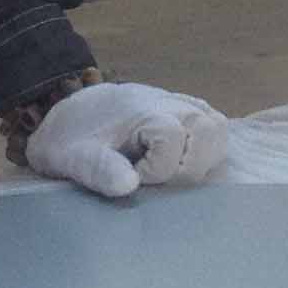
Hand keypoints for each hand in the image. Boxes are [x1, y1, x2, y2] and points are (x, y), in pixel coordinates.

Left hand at [23, 82, 228, 200]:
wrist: (70, 116)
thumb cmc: (72, 140)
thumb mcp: (74, 158)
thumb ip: (100, 170)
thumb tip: (130, 185)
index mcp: (141, 112)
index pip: (173, 141)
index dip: (158, 170)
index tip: (134, 176)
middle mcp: (167, 102)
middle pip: (209, 131)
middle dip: (190, 166)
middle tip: (159, 176)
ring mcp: (178, 102)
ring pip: (217, 127)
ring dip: (203, 156)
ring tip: (173, 170)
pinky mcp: (183, 107)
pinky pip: (212, 121)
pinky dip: (207, 144)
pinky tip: (183, 158)